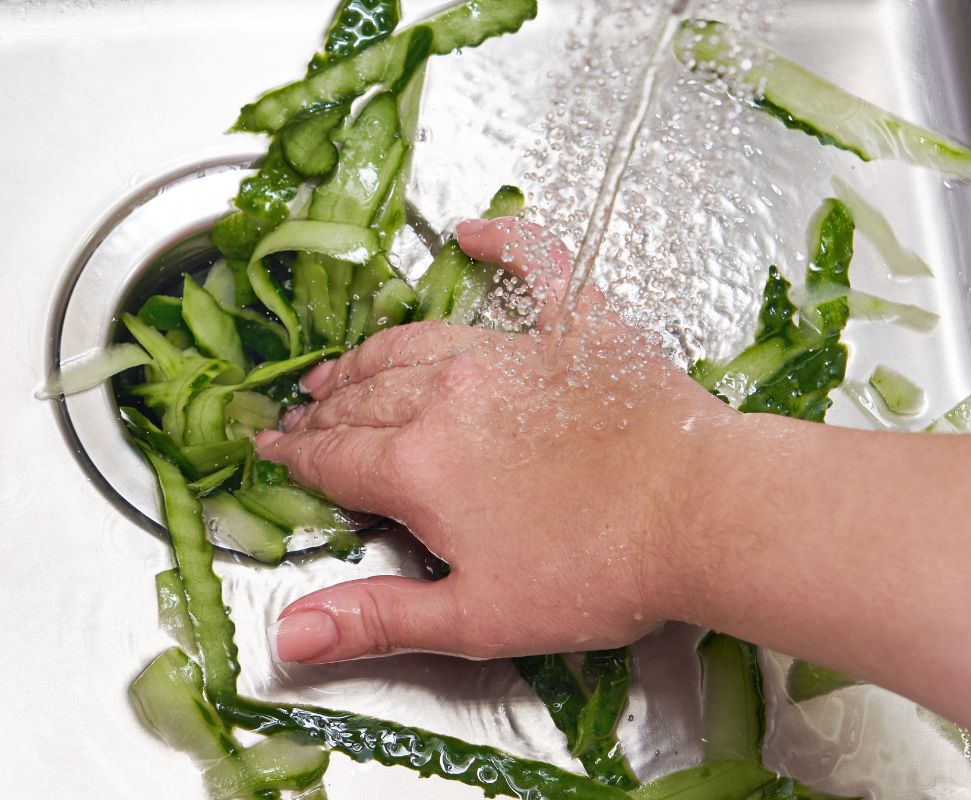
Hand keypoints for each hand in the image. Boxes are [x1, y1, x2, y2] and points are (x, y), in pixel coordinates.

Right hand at [254, 218, 739, 663]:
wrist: (703, 514)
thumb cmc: (596, 573)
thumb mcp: (474, 619)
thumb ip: (375, 620)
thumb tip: (286, 635)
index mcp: (417, 466)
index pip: (332, 457)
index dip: (293, 457)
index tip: (267, 449)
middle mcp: (448, 395)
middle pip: (364, 397)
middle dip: (323, 407)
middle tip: (299, 412)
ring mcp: (510, 354)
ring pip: (416, 343)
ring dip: (371, 354)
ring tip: (344, 364)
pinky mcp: (577, 330)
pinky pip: (533, 267)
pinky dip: (503, 242)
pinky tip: (475, 231)